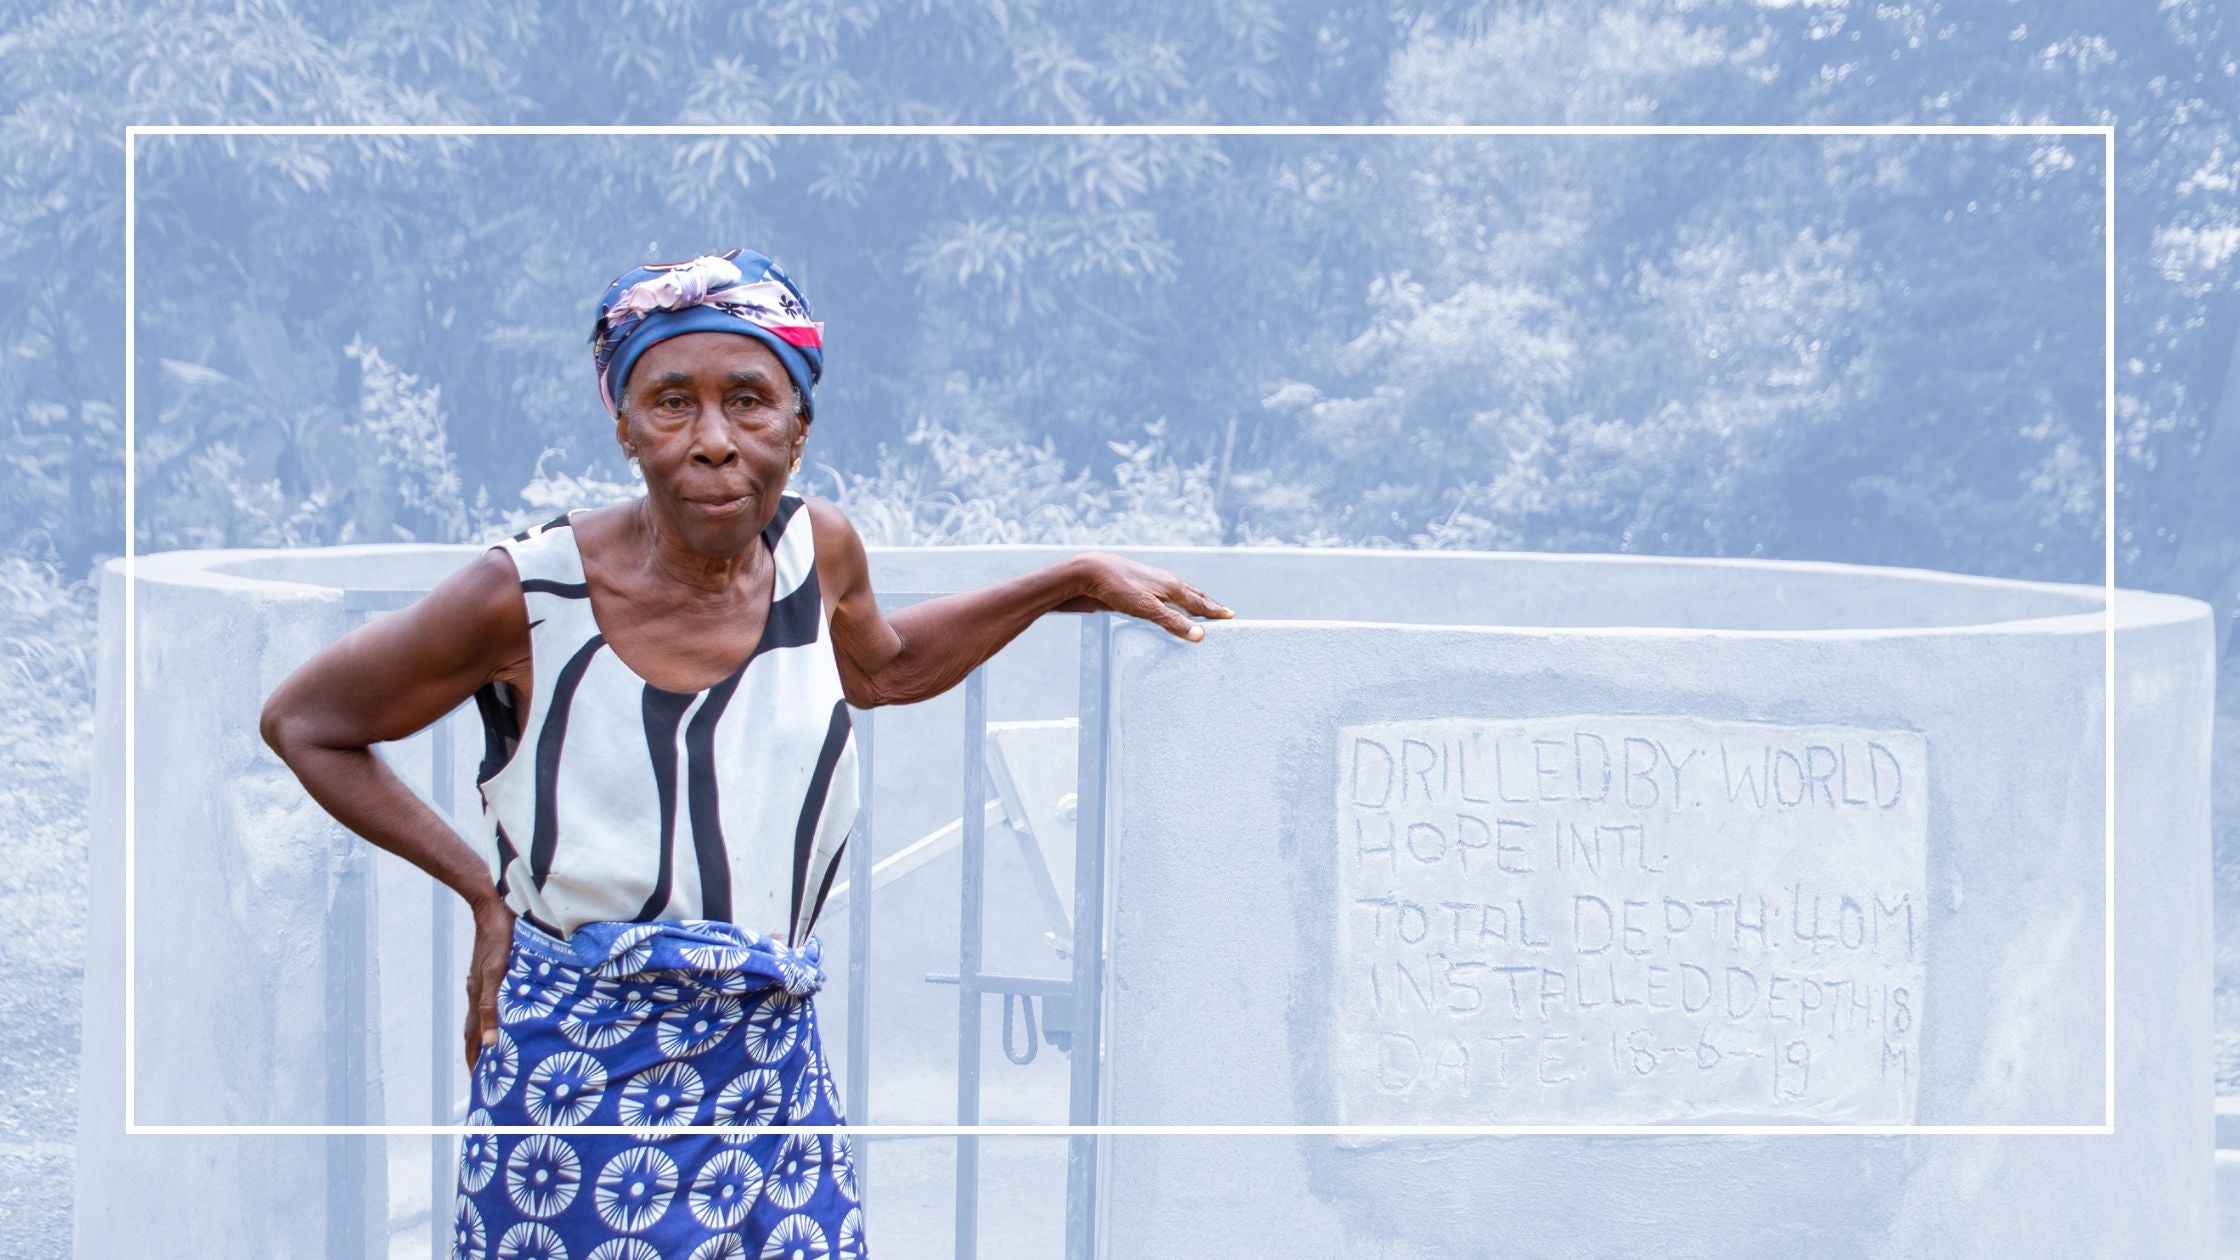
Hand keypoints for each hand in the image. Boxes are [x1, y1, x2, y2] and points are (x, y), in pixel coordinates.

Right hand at [463, 898, 517, 1072]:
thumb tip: (490, 1041)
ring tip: (497, 1050)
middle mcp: (478, 991)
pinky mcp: (493, 970)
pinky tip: (505, 1014)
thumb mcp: (497, 973)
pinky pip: (491, 1000)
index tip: (479, 1080)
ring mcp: (484, 980)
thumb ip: (491, 1006)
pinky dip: (495, 1014)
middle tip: (488, 1073)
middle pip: (476, 1029)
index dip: (476, 1058)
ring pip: (484, 1014)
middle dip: (481, 1051)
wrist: (494, 906)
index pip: (473, 1037)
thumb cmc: (498, 937)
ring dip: (488, 1034)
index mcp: (478, 996)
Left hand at [1055, 554, 1233, 640]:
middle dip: (1209, 605)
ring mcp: (1153, 583)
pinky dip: (1175, 604)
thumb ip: (1173, 622)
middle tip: (1224, 612)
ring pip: (1179, 594)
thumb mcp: (1147, 608)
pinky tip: (1169, 607)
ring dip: (1193, 603)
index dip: (1215, 611)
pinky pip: (1165, 597)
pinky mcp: (1140, 588)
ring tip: (1202, 609)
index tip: (1231, 616)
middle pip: (1193, 595)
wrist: (1090, 571)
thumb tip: (1200, 635)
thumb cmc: (1118, 587)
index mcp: (1172, 586)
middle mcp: (1166, 583)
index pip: (1200, 602)